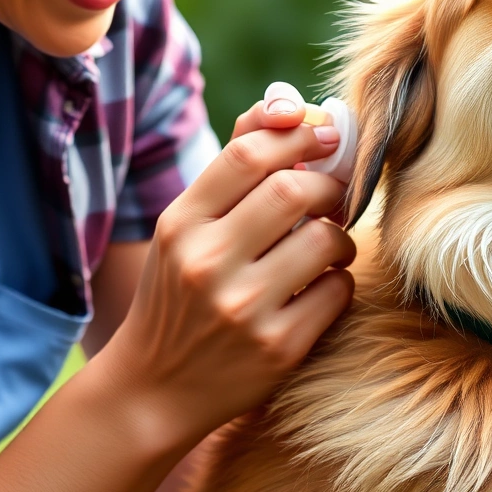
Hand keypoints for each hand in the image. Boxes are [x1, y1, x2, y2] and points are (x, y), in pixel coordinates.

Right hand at [99, 98, 355, 445]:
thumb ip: (234, 167)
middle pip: (295, 190)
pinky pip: (337, 290)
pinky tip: (317, 288)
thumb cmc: (178, 293)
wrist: (152, 390)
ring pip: (326, 239)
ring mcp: (243, 308)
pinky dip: (337, 281)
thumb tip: (288, 101)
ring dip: (338, 236)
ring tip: (325, 245)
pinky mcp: (279, 348)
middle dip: (328, 185)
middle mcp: (206, 263)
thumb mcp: (185, 228)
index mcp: (180, 224)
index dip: (297, 132)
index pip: (247, 152)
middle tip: (331, 195)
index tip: (324, 134)